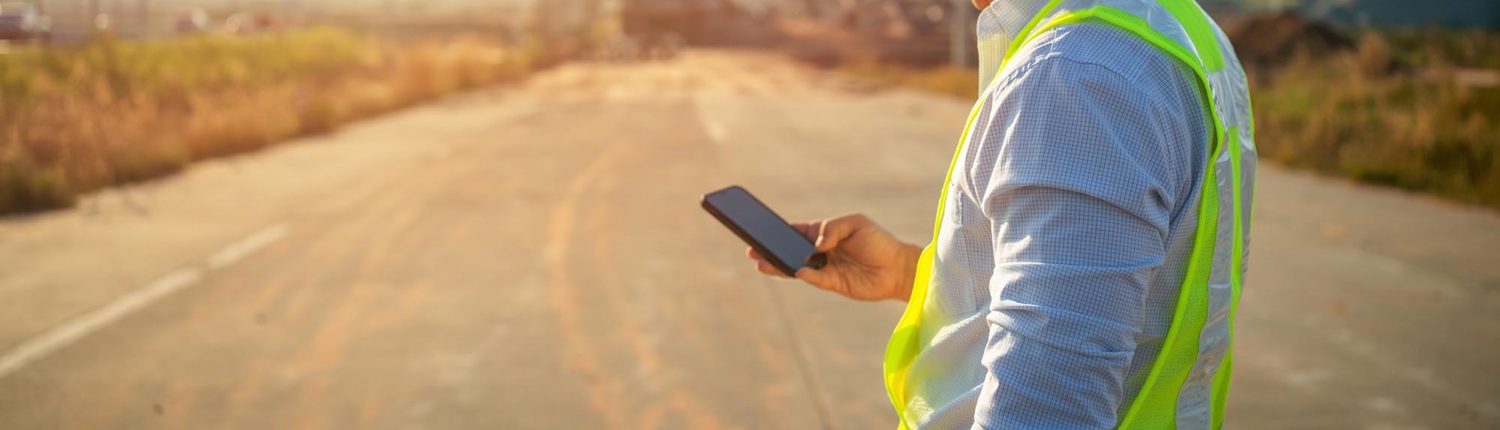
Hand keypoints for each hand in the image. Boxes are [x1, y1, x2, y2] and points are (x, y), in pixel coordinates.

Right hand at [747, 214, 921, 301]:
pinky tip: (796, 271)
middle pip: (790, 250)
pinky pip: (815, 279)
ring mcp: (825, 268)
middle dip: (771, 250)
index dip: (778, 230)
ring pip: (796, 267)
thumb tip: (816, 244)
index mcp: (823, 233)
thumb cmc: (878, 241)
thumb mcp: (856, 223)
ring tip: (761, 263)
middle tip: (751, 249)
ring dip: (779, 266)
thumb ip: (833, 228)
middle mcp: (821, 251)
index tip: (759, 228)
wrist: (898, 267)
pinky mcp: (834, 283)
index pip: (795, 231)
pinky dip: (805, 275)